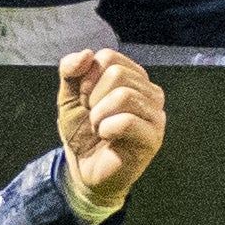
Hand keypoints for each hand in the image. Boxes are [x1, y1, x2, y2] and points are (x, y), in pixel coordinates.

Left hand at [55, 47, 168, 205]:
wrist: (84, 171)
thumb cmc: (82, 133)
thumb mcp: (69, 98)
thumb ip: (70, 72)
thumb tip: (86, 54)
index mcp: (133, 77)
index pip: (108, 57)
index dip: (87, 79)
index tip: (86, 101)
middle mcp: (150, 91)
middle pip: (117, 74)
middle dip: (93, 98)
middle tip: (94, 118)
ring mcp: (155, 114)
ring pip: (124, 95)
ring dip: (99, 116)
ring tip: (100, 129)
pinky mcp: (154, 137)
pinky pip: (127, 121)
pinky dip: (107, 129)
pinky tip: (108, 138)